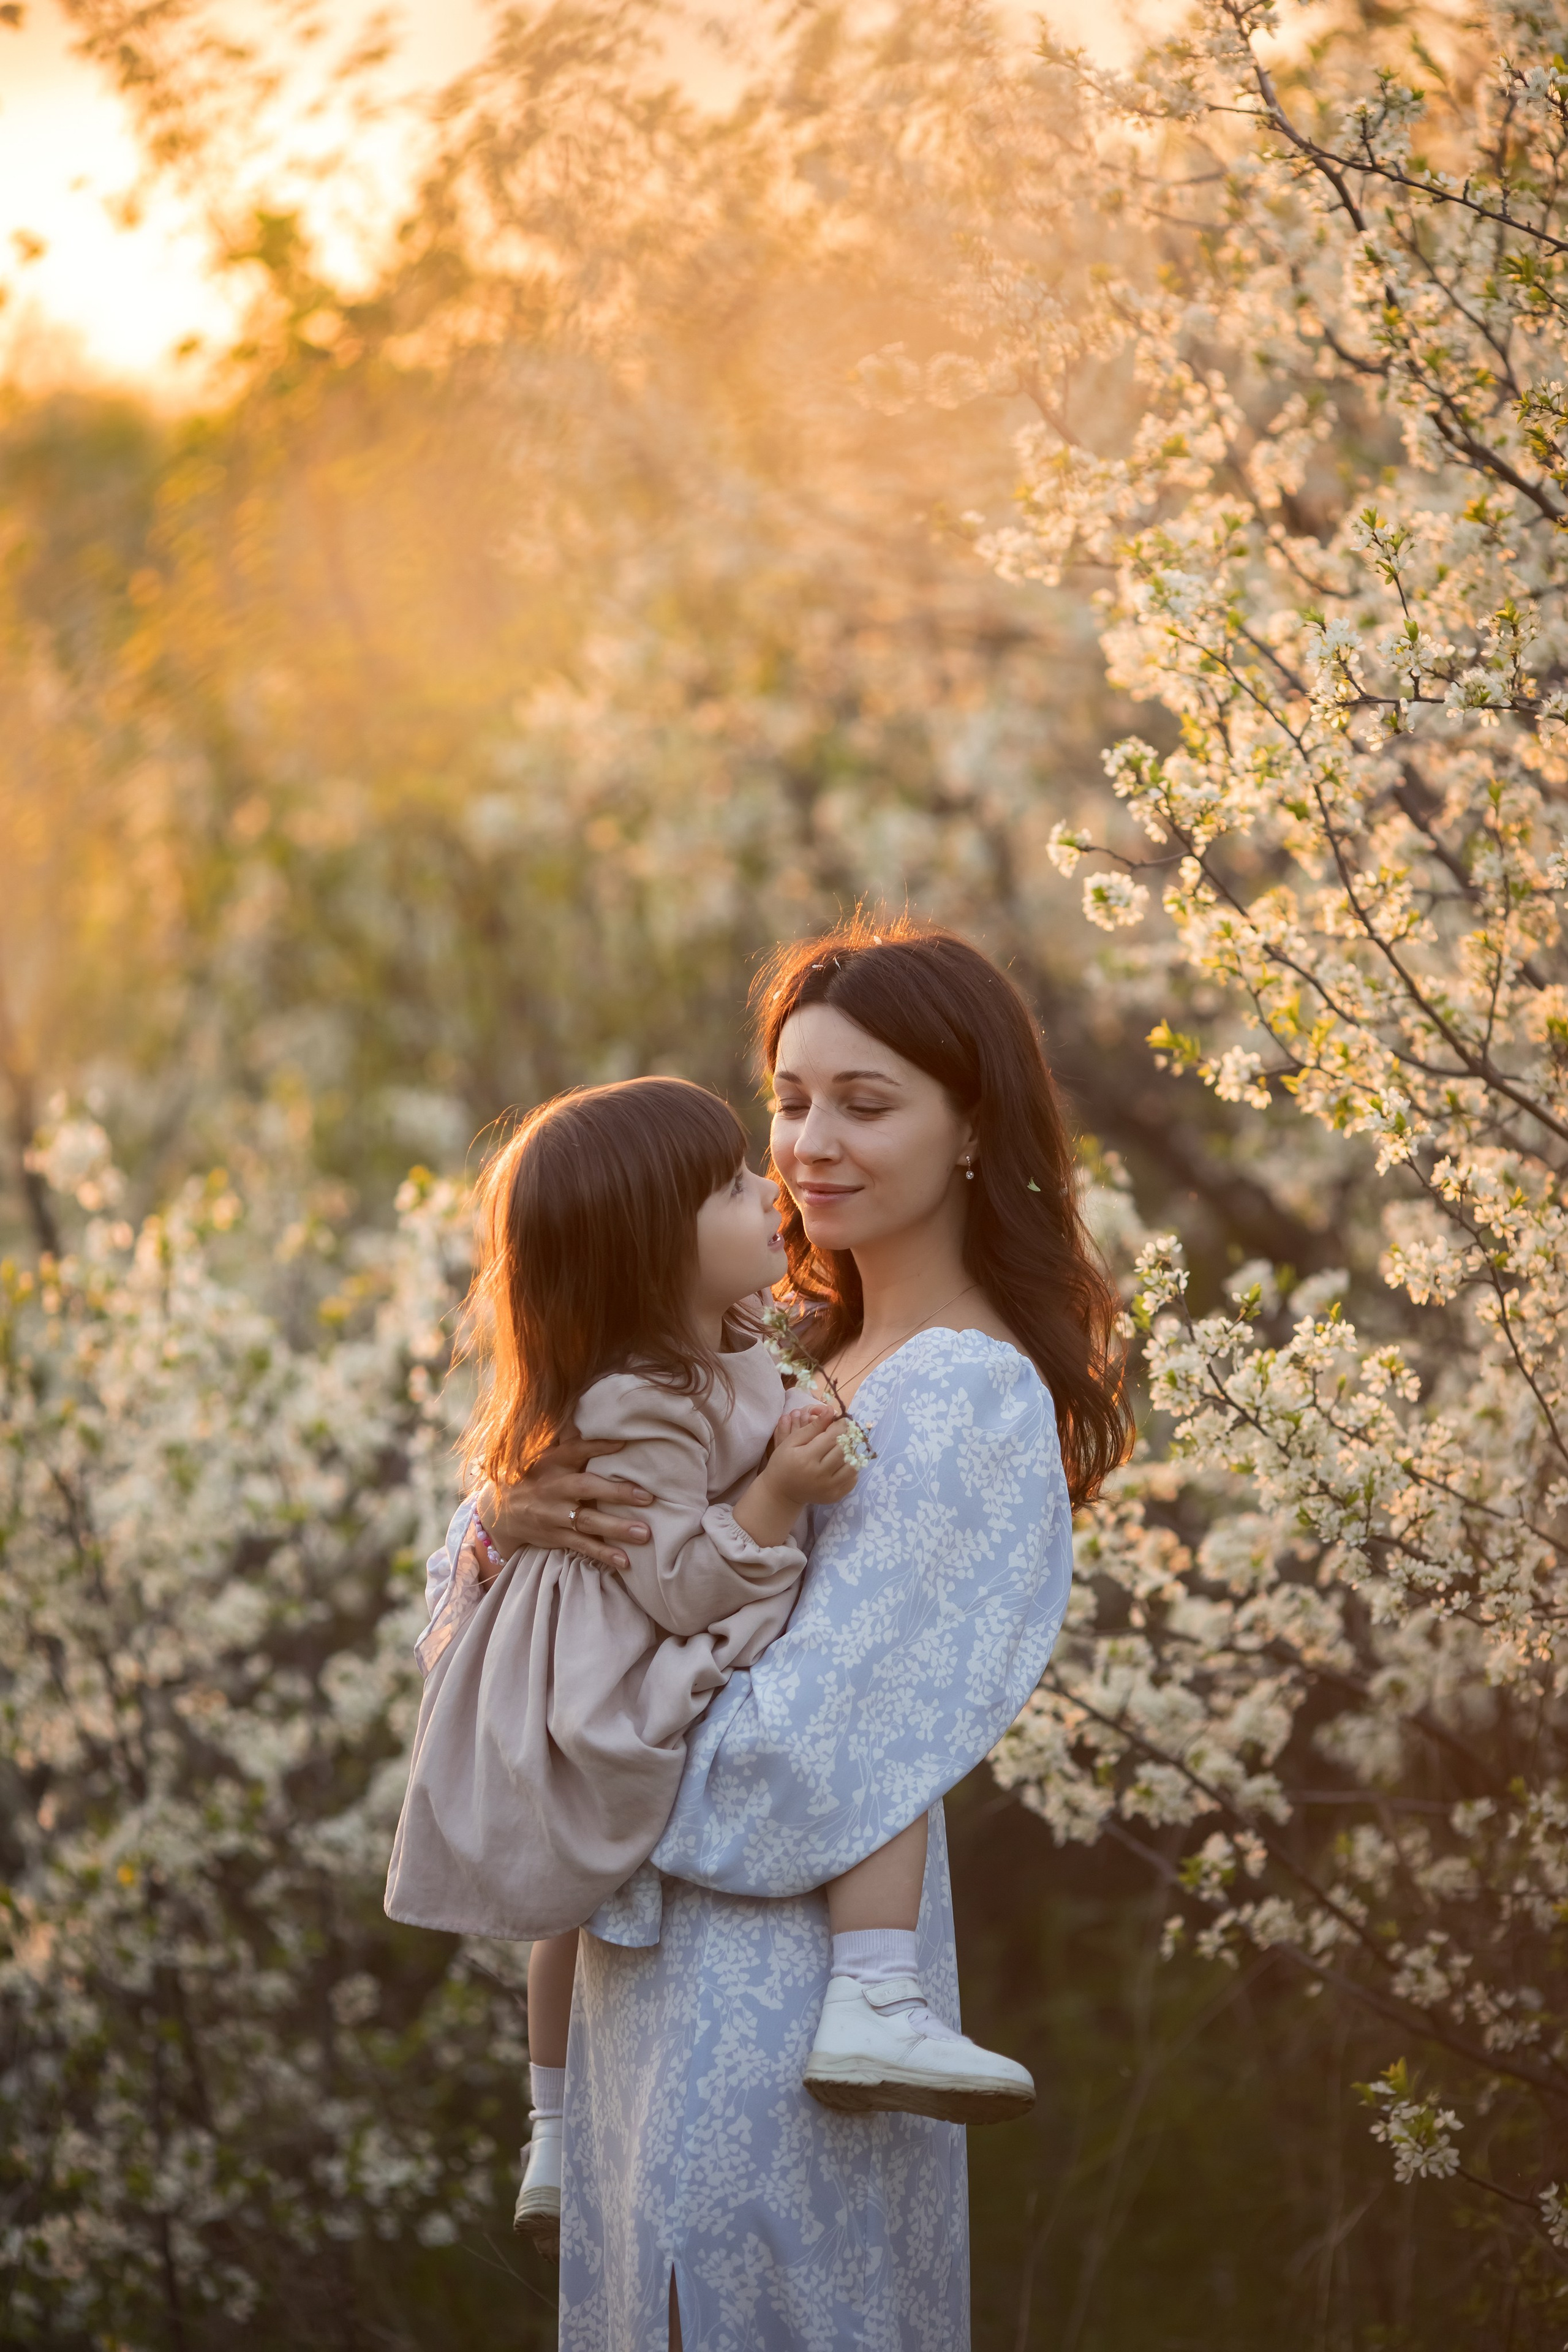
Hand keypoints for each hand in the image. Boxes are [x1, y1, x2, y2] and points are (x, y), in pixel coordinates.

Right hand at [479, 1433, 653, 1572]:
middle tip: (648, 1497)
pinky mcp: (556, 1536)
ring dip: (616, 1528)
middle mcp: (553, 1487)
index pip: (576, 1450)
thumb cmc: (532, 1475)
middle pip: (586, 1488)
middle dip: (617, 1492)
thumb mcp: (542, 1452)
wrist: (500, 1511)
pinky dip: (603, 1554)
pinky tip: (625, 1561)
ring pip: (587, 1521)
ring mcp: (554, 1514)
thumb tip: (583, 1405)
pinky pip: (582, 1546)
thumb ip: (565, 1436)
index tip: (626, 1442)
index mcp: (552, 1462)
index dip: (600, 1446)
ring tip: (645, 1533)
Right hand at [766, 1406, 860, 1509]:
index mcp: (807, 1458)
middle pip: (845, 1450)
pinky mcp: (835, 1496)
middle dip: (848, 1437)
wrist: (781, 1492)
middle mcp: (820, 1474)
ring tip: (845, 1447)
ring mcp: (829, 1488)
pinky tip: (843, 1462)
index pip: (833, 1436)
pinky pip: (852, 1479)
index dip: (841, 1425)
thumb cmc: (783, 1463)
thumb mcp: (792, 1441)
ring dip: (852, 1453)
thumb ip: (813, 1427)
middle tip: (845, 1431)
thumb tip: (831, 1410)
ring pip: (853, 1465)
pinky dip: (852, 1468)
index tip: (841, 1421)